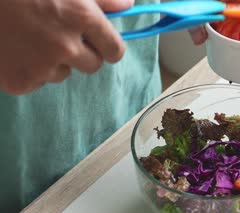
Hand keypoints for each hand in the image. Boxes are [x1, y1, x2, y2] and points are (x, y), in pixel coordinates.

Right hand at [0, 0, 133, 94]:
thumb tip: (128, 6)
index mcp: (81, 17)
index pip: (115, 51)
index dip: (109, 47)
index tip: (102, 44)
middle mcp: (66, 46)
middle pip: (93, 66)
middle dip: (83, 53)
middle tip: (59, 35)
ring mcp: (42, 67)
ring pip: (63, 73)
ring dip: (54, 61)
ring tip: (29, 37)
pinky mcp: (20, 82)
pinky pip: (37, 81)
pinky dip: (30, 69)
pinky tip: (14, 49)